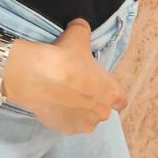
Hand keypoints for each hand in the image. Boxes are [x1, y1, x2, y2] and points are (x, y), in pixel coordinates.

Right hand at [0, 18, 126, 133]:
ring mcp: (82, 125)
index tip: (97, 83)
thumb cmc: (65, 57)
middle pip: (100, 108)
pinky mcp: (63, 130)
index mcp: (111, 93)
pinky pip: (66, 122)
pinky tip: (51, 100)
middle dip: (91, 99)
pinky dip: (61, 114)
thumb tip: (80, 27)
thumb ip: (83, 31)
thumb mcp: (78, 34)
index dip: (110, 90)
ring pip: (84, 118)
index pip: (120, 99)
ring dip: (77, 109)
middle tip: (75, 84)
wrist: (37, 77)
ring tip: (61, 92)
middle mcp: (101, 114)